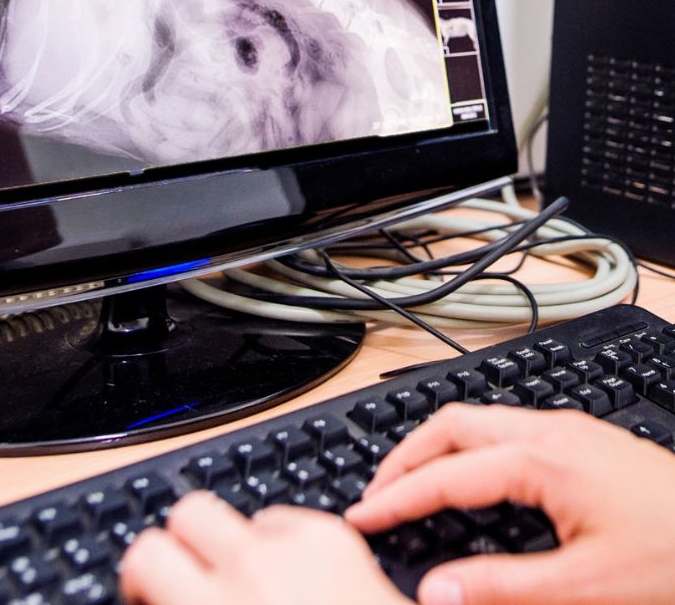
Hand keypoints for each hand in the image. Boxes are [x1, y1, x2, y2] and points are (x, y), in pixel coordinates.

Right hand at [119, 490, 408, 604]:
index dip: (142, 572)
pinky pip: (286, 519)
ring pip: (239, 513)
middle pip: (188, 512)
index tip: (151, 591)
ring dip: (236, 543)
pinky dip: (283, 543)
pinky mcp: (335, 537)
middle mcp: (250, 568)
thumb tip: (164, 601)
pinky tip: (300, 580)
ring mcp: (295, 546)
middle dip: (186, 543)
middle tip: (197, 578)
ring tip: (256, 584)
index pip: (147, 553)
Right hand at [345, 403, 674, 604]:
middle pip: (451, 422)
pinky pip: (506, 427)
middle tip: (376, 495)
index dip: (397, 497)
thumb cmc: (672, 557)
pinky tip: (473, 479)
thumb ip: (504, 588)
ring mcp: (569, 429)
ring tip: (412, 484)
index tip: (361, 517)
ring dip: (436, 446)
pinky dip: (469, 447)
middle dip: (404, 455)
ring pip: (479, 418)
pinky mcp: (585, 439)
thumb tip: (435, 591)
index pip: (446, 474)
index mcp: (541, 458)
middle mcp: (550, 430)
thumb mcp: (588, 589)